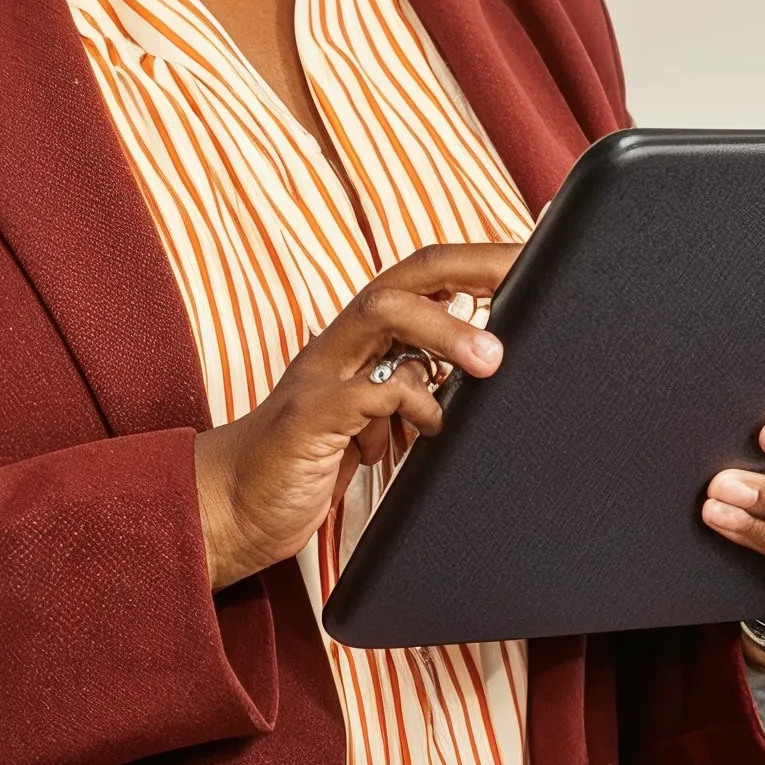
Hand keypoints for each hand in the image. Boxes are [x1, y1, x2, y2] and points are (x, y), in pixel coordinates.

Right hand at [192, 236, 522, 593]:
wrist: (230, 506)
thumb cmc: (310, 461)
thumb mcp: (377, 418)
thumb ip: (418, 387)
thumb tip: (487, 375)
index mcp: (362, 340)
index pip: (424, 277)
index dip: (479, 261)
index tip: (534, 259)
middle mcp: (341, 344)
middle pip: (408, 275)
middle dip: (473, 267)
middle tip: (529, 278)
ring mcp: (320, 375)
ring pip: (383, 315)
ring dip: (445, 329)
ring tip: (491, 360)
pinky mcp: (308, 419)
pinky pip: (364, 392)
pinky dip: (409, 402)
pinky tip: (433, 426)